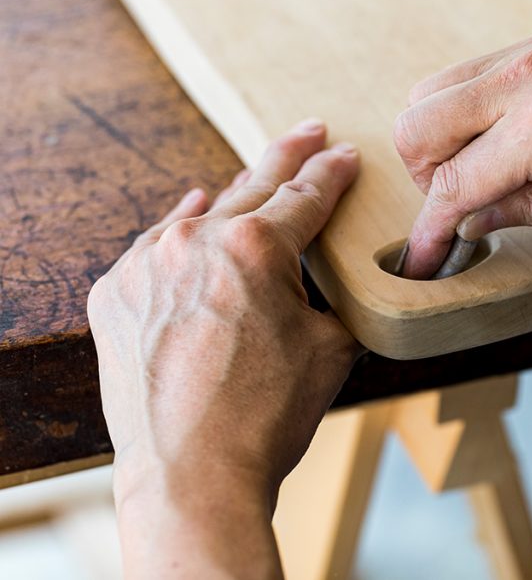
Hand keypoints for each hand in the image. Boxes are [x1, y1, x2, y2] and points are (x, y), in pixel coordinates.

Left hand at [87, 119, 359, 578]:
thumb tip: (332, 285)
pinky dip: (180, 231)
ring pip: (200, 214)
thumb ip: (334, 297)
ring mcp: (147, 263)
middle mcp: (196, 239)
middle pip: (253, 185)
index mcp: (258, 246)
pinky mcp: (115, 292)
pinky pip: (155, 245)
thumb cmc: (266, 415)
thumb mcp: (332, 346)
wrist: (192, 472)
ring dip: (232, 198)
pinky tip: (193, 213)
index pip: (307, 194)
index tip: (344, 153)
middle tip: (310, 132)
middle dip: (288, 157)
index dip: (332, 172)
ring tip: (254, 179)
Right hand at [394, 17, 531, 277]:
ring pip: (433, 94)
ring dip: (440, 144)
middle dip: (426, 180)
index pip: (452, 182)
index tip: (425, 262)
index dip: (430, 232)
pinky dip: (464, 115)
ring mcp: (529, 50)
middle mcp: (524, 76)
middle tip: (463, 213)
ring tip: (486, 181)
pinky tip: (505, 147)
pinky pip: (469, 76)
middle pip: (416, 125)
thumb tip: (472, 221)